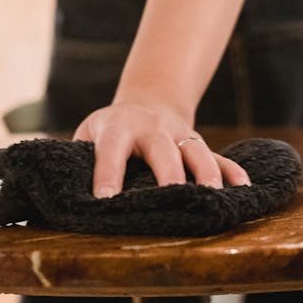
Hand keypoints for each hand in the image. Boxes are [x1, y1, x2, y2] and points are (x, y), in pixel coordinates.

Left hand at [73, 101, 250, 197]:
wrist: (147, 103)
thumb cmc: (109, 130)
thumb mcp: (87, 134)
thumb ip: (77, 158)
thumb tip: (59, 195)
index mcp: (118, 128)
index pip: (110, 150)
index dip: (107, 173)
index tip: (104, 199)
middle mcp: (152, 129)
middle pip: (162, 150)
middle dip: (168, 173)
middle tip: (171, 196)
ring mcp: (179, 136)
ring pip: (196, 151)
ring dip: (206, 173)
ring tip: (212, 196)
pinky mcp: (197, 145)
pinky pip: (219, 157)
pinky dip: (232, 171)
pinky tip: (243, 189)